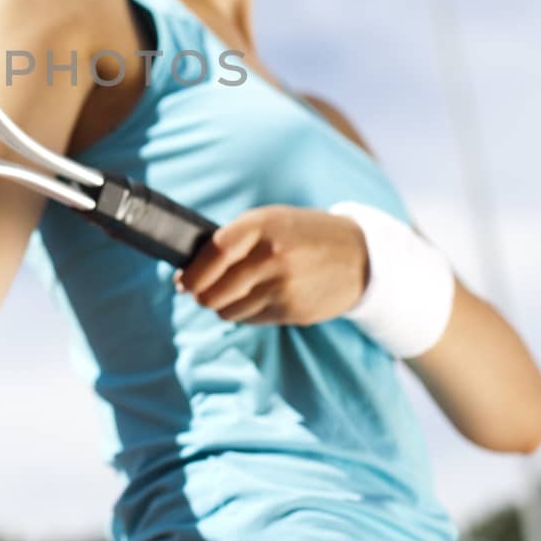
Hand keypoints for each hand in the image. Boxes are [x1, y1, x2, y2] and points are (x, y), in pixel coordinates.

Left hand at [175, 205, 368, 324]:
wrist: (358, 255)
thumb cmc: (302, 234)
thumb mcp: (270, 221)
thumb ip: (234, 240)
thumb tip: (189, 270)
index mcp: (261, 225)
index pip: (213, 254)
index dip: (192, 274)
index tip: (182, 282)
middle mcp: (271, 256)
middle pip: (214, 291)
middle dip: (202, 295)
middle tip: (200, 292)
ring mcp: (283, 286)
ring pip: (229, 310)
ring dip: (223, 306)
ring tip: (234, 292)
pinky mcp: (292, 311)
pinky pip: (251, 319)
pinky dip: (246, 313)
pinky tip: (258, 298)